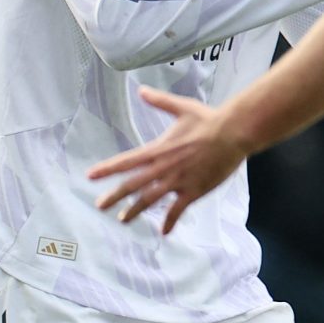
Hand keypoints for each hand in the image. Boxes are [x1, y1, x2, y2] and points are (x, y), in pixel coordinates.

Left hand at [84, 87, 251, 231]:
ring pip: (150, 199)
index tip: (90, 176)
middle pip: (132, 185)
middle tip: (99, 205)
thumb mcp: (181, 107)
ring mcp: (177, 181)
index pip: (126, 161)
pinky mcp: (194, 191)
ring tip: (123, 219)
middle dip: (114, 196)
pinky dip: (169, 221)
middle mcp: (163, 167)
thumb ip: (159, 101)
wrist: (233, 133)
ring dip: (135, 211)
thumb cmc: (209, 119)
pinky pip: (177, 210)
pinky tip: (164, 232)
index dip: (107, 169)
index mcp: (158, 149)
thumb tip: (142, 90)